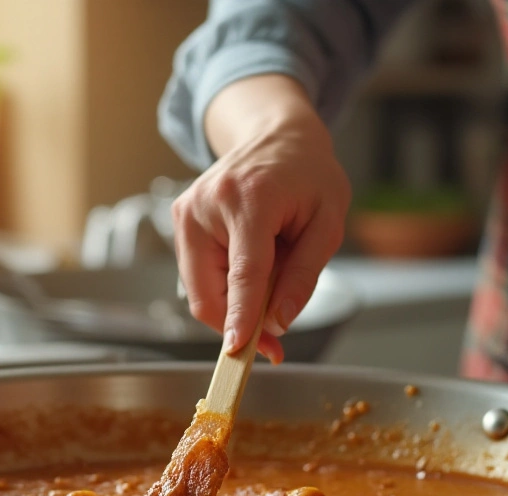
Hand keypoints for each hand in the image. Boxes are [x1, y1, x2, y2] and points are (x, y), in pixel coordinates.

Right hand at [172, 75, 349, 363]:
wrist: (277, 135)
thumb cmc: (308, 175)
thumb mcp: (328, 222)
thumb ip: (304, 275)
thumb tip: (278, 322)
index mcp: (250, 199)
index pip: (243, 273)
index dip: (242, 317)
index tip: (239, 349)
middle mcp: (207, 204)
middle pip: (208, 292)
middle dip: (236, 323)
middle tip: (273, 339)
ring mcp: (186, 211)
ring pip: (199, 290)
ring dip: (232, 303)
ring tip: (269, 276)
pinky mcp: (179, 219)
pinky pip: (197, 275)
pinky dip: (223, 286)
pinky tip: (249, 268)